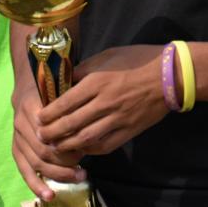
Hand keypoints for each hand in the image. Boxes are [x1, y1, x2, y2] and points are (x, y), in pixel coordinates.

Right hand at [11, 79, 83, 201]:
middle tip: (84, 170)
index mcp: (32, 108)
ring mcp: (17, 138)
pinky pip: (24, 171)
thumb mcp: (61, 90)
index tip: (84, 150)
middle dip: (65, 163)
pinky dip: (36, 185)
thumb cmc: (50, 90)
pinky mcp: (16, 149)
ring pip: (36, 163)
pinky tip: (49, 196)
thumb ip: (69, 106)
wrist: (27, 88)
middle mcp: (21, 124)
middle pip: (43, 151)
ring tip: (78, 177)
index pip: (50, 133)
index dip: (67, 145)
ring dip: (57, 174)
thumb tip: (87, 128)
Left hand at [36, 44, 168, 156]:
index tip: (38, 119)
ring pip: (86, 137)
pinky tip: (81, 149)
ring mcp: (117, 119)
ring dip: (67, 145)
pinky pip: (106, 144)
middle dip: (52, 132)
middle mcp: (104, 103)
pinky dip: (91, 149)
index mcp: (96, 82)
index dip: (49, 114)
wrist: (169, 75)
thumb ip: (84, 70)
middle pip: (72, 123)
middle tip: (40, 137)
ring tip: (55, 147)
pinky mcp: (129, 130)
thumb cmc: (136, 61)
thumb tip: (65, 81)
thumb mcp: (105, 57)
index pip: (65, 103)